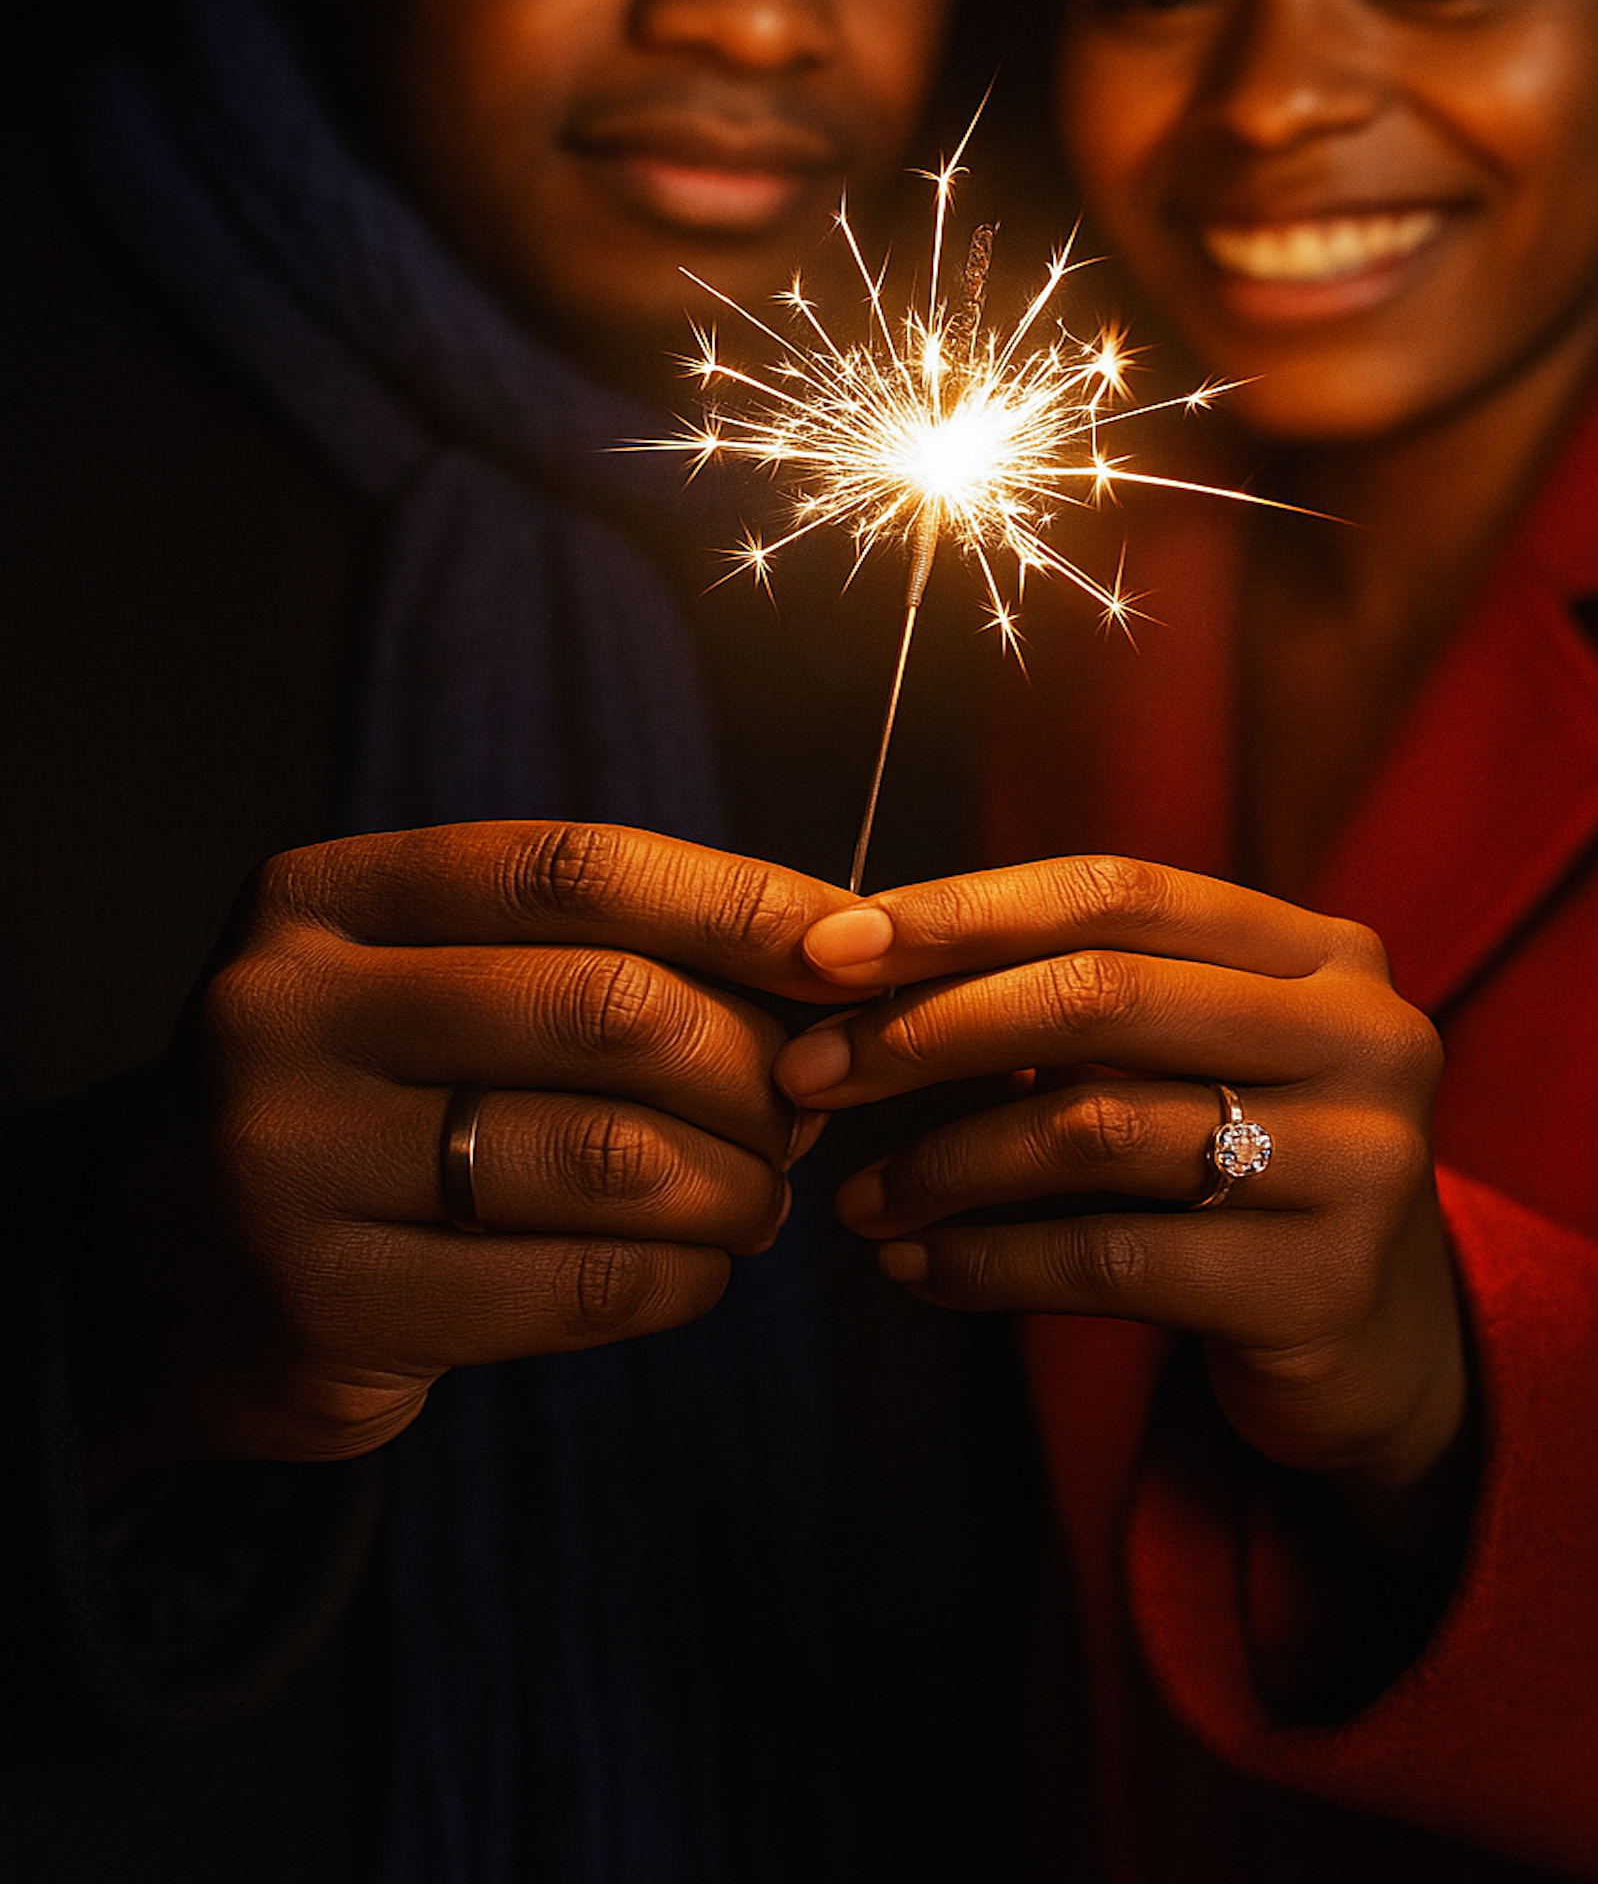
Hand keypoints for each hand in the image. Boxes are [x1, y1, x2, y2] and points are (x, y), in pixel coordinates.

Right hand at [82, 822, 855, 1482]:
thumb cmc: (365, 1100)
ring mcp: (288, 1164)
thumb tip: (825, 963)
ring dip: (734, 1183)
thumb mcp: (424, 982)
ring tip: (762, 1195)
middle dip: (749, 1061)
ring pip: (606, 1155)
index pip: (573, 869)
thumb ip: (584, 953)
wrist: (163, 1278)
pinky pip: (573, 1288)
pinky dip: (681, 1277)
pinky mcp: (323, 1308)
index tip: (853, 946)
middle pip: (603, 1007)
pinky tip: (699, 1267)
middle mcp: (284, 1012)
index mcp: (323, 897)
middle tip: (804, 1106)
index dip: (737, 903)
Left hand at [777, 856, 1464, 1500]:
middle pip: (1099, 997)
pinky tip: (918, 1267)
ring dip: (945, 1162)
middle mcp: (1363, 1035)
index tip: (831, 947)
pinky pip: (1112, 1259)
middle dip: (929, 1031)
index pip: (1118, 893)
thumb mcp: (1191, 1061)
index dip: (966, 911)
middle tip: (810, 1073)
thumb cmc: (1244, 1173)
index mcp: (1322, 953)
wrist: (1377, 1352)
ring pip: (1094, 1131)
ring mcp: (1361, 1162)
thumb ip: (1081, 998)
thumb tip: (864, 961)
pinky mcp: (1323, 1287)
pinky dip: (990, 1263)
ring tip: (855, 1196)